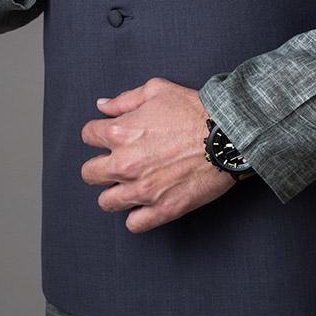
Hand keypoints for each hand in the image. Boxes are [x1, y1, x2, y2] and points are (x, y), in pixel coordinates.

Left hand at [81, 78, 234, 232]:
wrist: (227, 136)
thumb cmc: (194, 110)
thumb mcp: (157, 91)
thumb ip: (124, 99)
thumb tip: (102, 106)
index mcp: (120, 132)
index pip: (88, 136)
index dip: (98, 134)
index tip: (109, 137)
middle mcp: (125, 164)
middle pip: (89, 173)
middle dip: (100, 166)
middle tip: (116, 162)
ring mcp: (142, 190)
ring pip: (106, 202)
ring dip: (114, 193)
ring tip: (129, 185)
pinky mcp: (162, 209)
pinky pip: (133, 224)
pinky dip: (136, 216)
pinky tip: (144, 204)